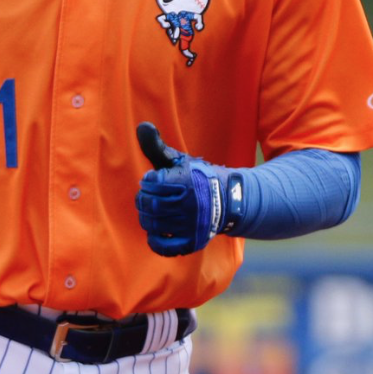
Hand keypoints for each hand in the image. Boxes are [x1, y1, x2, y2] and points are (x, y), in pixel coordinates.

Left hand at [134, 122, 241, 256]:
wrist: (231, 200)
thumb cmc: (198, 177)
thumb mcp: (180, 160)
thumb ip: (157, 146)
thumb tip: (141, 126)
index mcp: (186, 181)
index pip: (151, 183)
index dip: (148, 181)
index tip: (153, 181)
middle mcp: (190, 204)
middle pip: (149, 205)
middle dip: (143, 200)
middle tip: (148, 198)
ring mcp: (192, 225)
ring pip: (153, 225)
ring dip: (147, 218)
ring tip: (152, 212)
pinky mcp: (193, 242)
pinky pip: (164, 247)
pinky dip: (155, 241)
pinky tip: (157, 231)